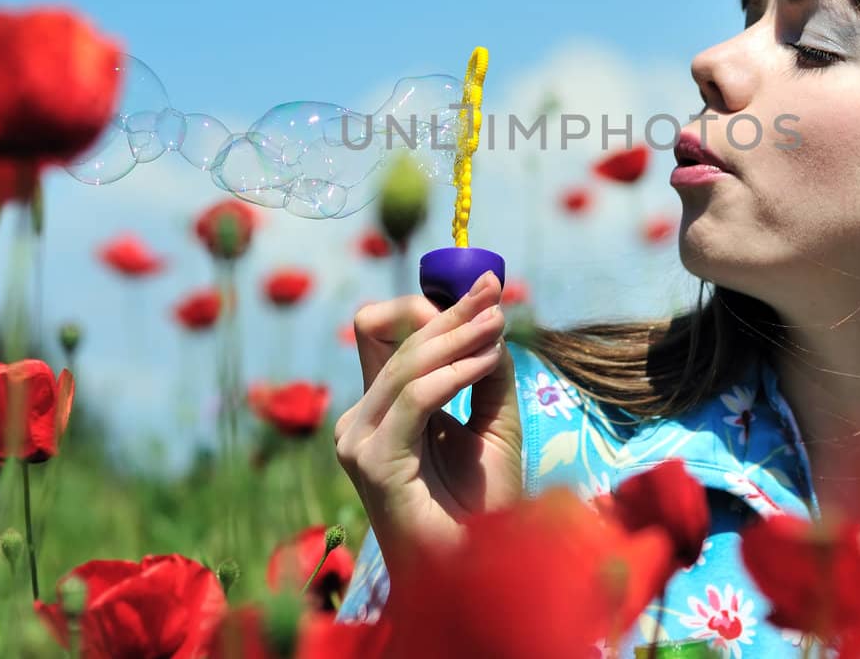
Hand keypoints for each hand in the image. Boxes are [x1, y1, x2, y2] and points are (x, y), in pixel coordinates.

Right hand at [333, 270, 522, 575]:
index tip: (486, 287)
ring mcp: (358, 441)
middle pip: (393, 335)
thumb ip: (486, 374)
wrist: (476, 572)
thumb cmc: (481, 508)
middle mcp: (359, 421)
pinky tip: (488, 360)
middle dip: (450, 311)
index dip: (430, 304)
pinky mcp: (373, 461)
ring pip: (405, 361)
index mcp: (380, 410)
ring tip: (501, 325)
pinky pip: (416, 397)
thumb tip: (488, 317)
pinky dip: (455, 372)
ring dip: (458, 335)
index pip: (385, 333)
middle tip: (496, 295)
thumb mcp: (491, 425)